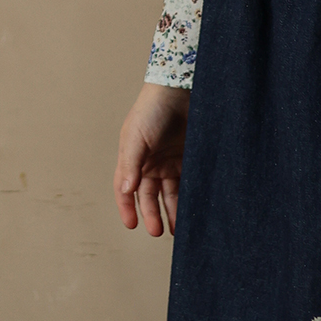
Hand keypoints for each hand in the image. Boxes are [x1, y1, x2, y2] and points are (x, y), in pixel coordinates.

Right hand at [114, 83, 189, 236]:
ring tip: (179, 230)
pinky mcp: (190, 159)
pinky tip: (194, 209)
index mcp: (133, 159)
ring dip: (173, 211)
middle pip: (150, 196)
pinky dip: (190, 197)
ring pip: (171, 194)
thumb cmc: (153, 109)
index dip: (127, 207)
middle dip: (152, 215)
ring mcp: (171, 161)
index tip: (132, 225)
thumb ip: (131, 165)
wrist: (180, 88)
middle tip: (158, 231)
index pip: (126, 189)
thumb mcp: (136, 137)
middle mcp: (151, 163)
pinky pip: (189, 183)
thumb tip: (126, 190)